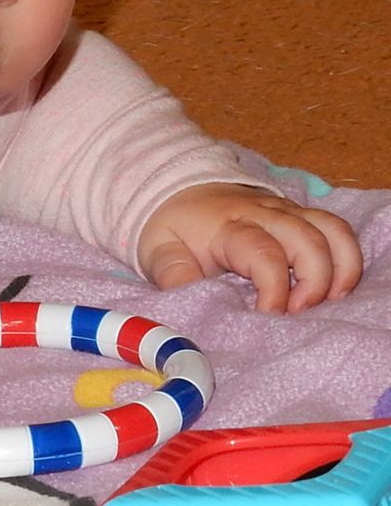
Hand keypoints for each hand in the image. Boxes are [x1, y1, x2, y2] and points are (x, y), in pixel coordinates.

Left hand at [137, 183, 362, 313]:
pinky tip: (336, 288)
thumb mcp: (160, 252)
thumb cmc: (174, 228)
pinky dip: (346, 258)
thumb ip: (175, 277)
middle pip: (308, 240)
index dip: (274, 289)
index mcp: (229, 226)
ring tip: (327, 302)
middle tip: (298, 313)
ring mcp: (287, 211)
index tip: (268, 317)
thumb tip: (193, 304)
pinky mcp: (301, 214)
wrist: (177, 188)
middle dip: (314, 282)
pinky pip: (337, 229)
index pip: (263, 253)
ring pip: (332, 231)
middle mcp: (265, 214)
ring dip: (340, 269)